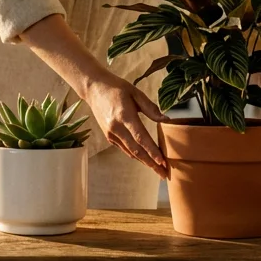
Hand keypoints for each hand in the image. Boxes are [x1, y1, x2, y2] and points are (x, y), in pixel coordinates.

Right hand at [16, 14, 170, 178]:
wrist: (94, 89)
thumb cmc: (117, 88)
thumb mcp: (136, 93)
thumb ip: (151, 108)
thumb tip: (166, 120)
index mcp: (124, 115)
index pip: (140, 137)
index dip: (152, 151)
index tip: (162, 161)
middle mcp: (116, 127)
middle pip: (136, 150)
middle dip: (151, 163)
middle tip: (164, 173)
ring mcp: (111, 133)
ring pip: (130, 152)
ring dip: (145, 162)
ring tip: (158, 169)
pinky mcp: (108, 135)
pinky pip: (124, 148)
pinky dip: (135, 155)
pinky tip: (145, 159)